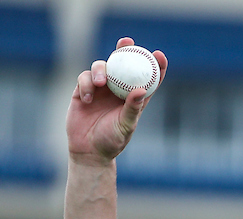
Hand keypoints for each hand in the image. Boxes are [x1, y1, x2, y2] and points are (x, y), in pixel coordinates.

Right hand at [67, 37, 167, 165]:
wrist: (89, 151)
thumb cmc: (112, 141)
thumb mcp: (125, 126)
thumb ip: (132, 109)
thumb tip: (140, 90)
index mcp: (134, 98)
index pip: (148, 78)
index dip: (155, 64)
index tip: (159, 54)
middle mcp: (118, 90)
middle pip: (123, 64)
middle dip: (125, 49)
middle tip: (127, 42)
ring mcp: (100, 89)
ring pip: (101, 67)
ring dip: (101, 70)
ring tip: (101, 83)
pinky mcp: (83, 90)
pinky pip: (84, 78)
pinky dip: (86, 84)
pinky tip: (87, 99)